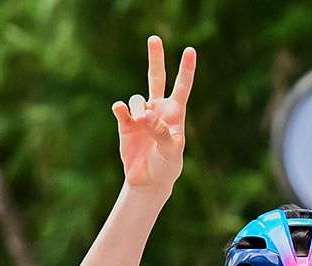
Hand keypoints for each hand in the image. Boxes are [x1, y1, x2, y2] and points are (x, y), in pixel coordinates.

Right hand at [113, 37, 194, 191]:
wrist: (149, 180)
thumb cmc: (167, 165)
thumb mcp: (170, 151)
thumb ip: (160, 131)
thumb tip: (145, 115)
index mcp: (175, 113)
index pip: (182, 87)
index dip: (186, 69)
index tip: (190, 50)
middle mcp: (158, 109)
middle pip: (156, 77)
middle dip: (155, 58)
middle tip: (154, 38)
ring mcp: (140, 114)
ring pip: (136, 99)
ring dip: (137, 108)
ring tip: (139, 123)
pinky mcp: (125, 123)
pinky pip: (121, 109)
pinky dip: (121, 109)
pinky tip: (120, 110)